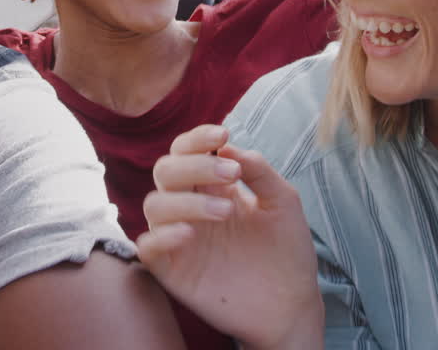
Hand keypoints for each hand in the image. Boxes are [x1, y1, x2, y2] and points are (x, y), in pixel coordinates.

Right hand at [137, 125, 322, 349]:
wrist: (291, 304)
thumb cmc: (287, 251)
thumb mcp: (282, 202)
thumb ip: (258, 170)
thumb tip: (227, 145)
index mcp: (212, 186)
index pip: (186, 151)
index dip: (197, 138)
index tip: (222, 133)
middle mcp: (190, 206)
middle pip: (166, 170)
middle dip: (194, 164)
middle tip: (231, 173)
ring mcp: (179, 238)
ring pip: (154, 204)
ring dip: (185, 200)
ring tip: (226, 212)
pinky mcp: (171, 269)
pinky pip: (146, 247)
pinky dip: (161, 236)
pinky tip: (190, 234)